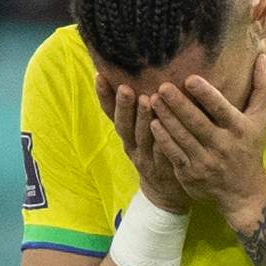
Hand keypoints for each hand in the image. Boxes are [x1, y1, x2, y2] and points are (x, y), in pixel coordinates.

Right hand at [96, 71, 187, 212]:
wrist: (165, 191)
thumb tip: (135, 74)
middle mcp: (131, 146)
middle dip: (123, 106)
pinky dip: (162, 142)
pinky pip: (162, 155)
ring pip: (142, 137)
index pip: (110, 113)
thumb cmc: (155, 153)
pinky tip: (164, 129)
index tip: (99, 76)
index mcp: (125, 134)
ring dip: (142, 119)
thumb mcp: (140, 133)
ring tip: (146, 99)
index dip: (104, 96)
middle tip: (125, 88)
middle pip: (123, 125)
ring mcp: (146, 159)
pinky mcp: (161, 170)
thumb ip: (139, 109)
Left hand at [145, 51, 265, 228]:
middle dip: (178, 104)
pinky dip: (163, 139)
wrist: (243, 192)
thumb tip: (262, 56)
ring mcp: (205, 161)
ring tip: (151, 100)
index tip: (190, 79)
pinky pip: (174, 154)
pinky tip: (151, 124)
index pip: (221, 109)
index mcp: (239, 129)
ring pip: (182, 137)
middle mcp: (222, 145)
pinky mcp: (190, 174)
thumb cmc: (250, 148)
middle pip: (197, 122)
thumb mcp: (259, 119)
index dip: (206, 94)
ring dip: (165, 118)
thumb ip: (261, 88)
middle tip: (161, 86)